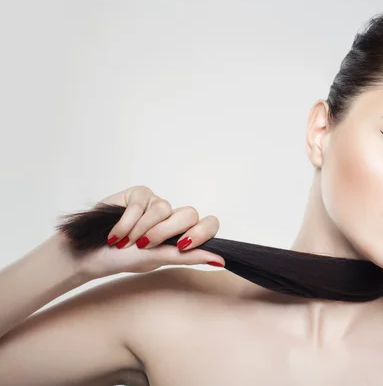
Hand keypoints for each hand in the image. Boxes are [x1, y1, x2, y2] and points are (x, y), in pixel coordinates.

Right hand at [68, 185, 223, 278]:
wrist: (89, 255)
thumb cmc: (123, 260)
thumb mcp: (158, 260)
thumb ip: (189, 257)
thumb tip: (221, 260)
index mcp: (182, 235)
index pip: (208, 224)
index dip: (200, 233)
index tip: (182, 246)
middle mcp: (172, 218)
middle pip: (190, 213)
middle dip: (165, 232)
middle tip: (145, 245)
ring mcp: (155, 204)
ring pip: (164, 208)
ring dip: (142, 229)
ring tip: (126, 242)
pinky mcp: (138, 194)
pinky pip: (142, 202)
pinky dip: (127, 221)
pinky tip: (116, 232)